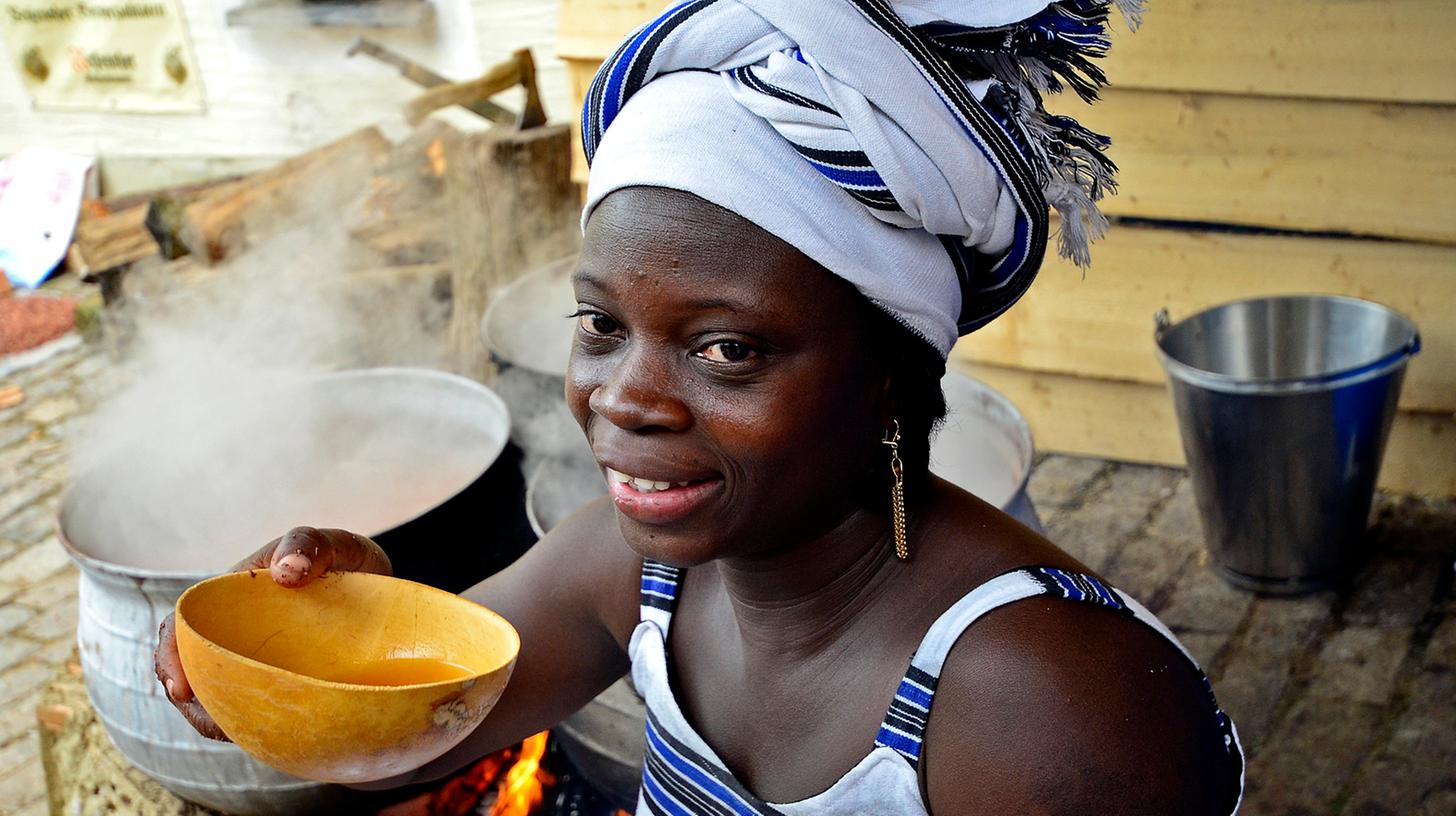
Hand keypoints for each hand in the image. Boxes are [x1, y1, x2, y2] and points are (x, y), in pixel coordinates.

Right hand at [153, 526, 391, 740]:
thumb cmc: (344, 561)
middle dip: (194, 705)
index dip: (171, 657)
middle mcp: (233, 635)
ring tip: (249, 732)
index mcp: (230, 599)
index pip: (182, 627)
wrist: (381, 590)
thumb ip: (309, 545)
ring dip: (224, 719)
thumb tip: (286, 572)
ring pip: (220, 699)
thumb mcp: (332, 544)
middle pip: (191, 673)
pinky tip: (277, 732)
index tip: (182, 689)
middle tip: (219, 727)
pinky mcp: (279, 687)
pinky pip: (255, 711)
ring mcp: (253, 663)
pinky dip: (256, 725)